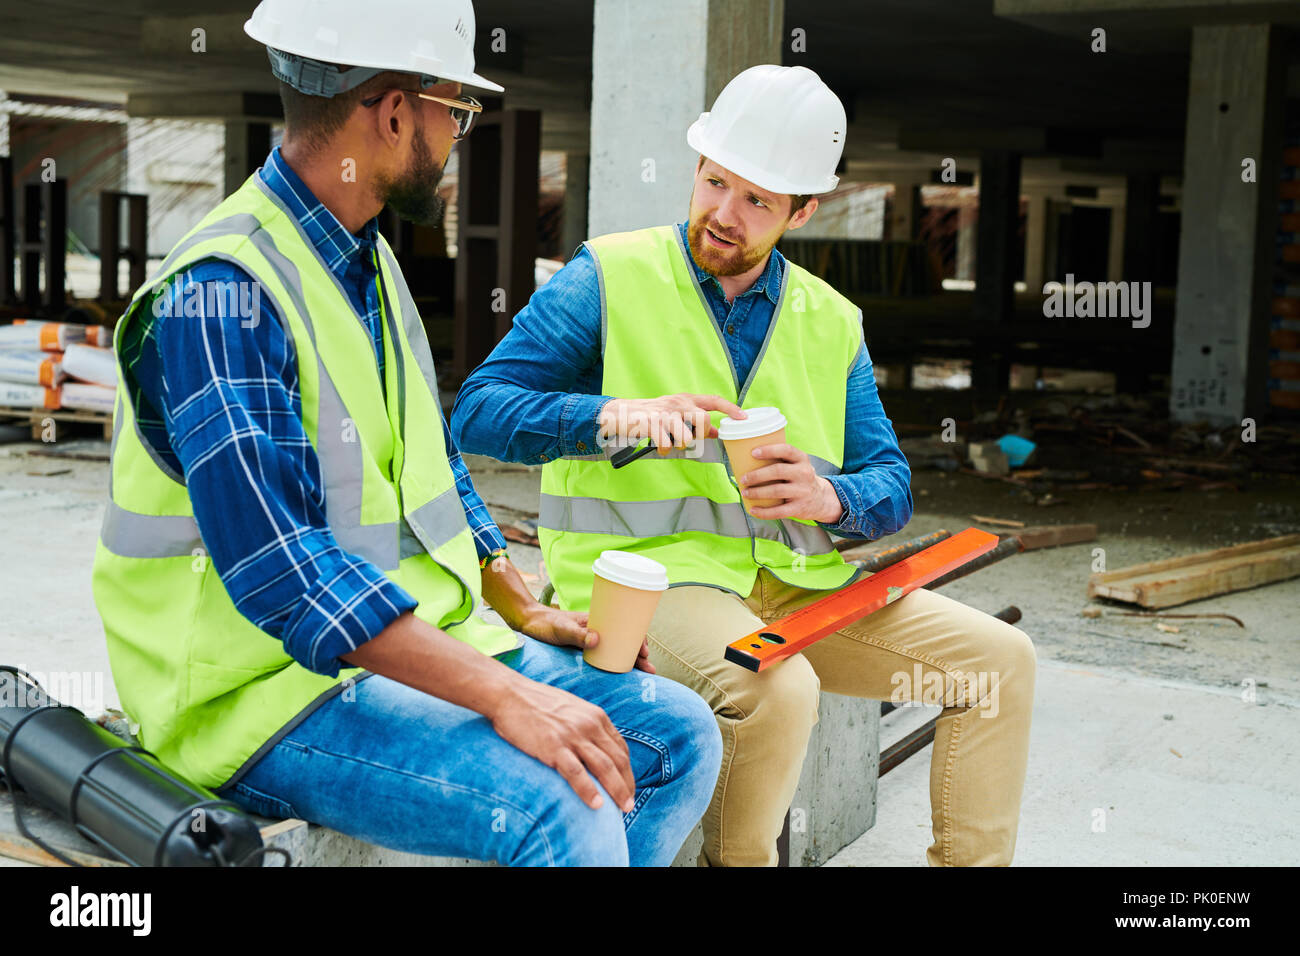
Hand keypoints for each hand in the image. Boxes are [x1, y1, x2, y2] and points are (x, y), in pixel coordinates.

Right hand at [488, 678, 635, 811]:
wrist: (509, 694)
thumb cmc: (537, 703)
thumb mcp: (572, 708)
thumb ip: (586, 725)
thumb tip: (594, 747)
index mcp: (596, 716)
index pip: (621, 748)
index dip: (628, 771)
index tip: (627, 787)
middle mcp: (589, 725)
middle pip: (618, 760)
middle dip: (627, 785)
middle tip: (628, 805)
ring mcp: (572, 736)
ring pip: (604, 767)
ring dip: (617, 791)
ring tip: (623, 809)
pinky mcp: (554, 746)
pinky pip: (577, 773)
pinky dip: (589, 791)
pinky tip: (597, 805)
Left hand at [518, 603, 655, 673]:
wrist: (528, 623)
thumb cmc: (544, 623)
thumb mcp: (561, 629)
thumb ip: (577, 634)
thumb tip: (597, 640)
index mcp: (597, 620)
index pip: (625, 626)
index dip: (638, 638)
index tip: (643, 652)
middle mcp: (598, 629)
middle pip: (625, 640)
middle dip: (639, 654)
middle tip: (649, 669)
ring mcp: (592, 639)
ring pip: (617, 649)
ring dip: (630, 660)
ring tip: (642, 673)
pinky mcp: (584, 649)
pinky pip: (605, 655)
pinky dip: (616, 663)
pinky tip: (622, 673)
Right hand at [598, 393, 745, 453]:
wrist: (622, 413)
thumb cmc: (652, 415)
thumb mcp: (675, 414)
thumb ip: (695, 421)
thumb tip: (716, 431)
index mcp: (686, 400)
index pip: (713, 401)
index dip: (730, 408)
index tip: (743, 417)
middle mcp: (677, 403)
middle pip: (702, 421)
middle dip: (698, 435)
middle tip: (686, 437)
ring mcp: (665, 413)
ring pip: (685, 437)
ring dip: (679, 444)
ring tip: (669, 441)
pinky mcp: (652, 424)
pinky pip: (667, 445)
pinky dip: (664, 449)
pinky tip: (658, 444)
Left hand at [739, 443, 844, 522]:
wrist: (820, 499)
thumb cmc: (799, 478)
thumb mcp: (796, 465)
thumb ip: (780, 460)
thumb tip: (746, 458)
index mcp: (802, 459)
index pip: (787, 450)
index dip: (769, 450)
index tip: (753, 453)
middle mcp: (804, 473)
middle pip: (778, 471)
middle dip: (757, 475)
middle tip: (743, 478)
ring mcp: (803, 491)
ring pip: (776, 490)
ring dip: (757, 492)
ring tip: (745, 492)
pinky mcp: (799, 508)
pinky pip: (779, 511)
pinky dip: (763, 512)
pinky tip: (753, 510)